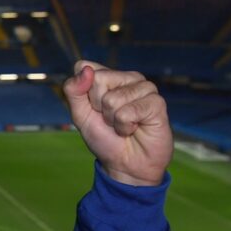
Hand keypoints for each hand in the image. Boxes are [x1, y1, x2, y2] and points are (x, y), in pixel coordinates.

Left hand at [63, 60, 172, 186]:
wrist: (125, 164)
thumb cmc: (104, 138)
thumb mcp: (80, 115)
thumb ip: (74, 91)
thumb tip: (86, 69)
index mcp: (108, 76)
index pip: (84, 66)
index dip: (82, 92)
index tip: (93, 108)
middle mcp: (127, 78)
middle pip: (99, 79)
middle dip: (98, 107)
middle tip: (110, 119)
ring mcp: (144, 88)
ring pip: (113, 98)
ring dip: (113, 119)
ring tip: (124, 125)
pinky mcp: (157, 102)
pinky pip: (128, 112)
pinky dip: (125, 126)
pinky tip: (136, 128)